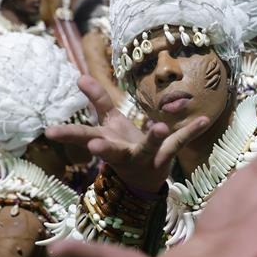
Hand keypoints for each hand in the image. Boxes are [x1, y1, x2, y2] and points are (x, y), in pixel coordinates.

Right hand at [46, 76, 208, 192]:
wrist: (141, 181)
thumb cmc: (121, 147)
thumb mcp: (108, 125)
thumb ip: (97, 101)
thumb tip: (80, 76)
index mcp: (106, 143)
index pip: (84, 136)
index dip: (68, 135)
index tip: (51, 133)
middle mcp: (122, 152)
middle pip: (108, 150)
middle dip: (101, 149)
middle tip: (93, 147)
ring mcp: (144, 156)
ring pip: (146, 147)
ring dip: (153, 137)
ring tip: (160, 127)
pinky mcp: (164, 157)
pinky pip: (179, 142)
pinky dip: (191, 130)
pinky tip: (205, 119)